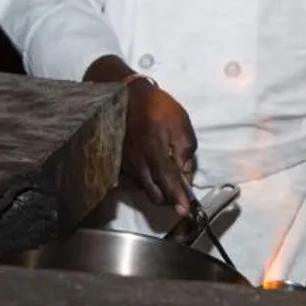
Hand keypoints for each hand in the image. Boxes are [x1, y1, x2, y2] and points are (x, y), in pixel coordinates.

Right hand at [122, 77, 196, 214]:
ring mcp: (127, 164)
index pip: (168, 183)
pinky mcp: (120, 161)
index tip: (185, 211)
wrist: (126, 94)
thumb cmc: (158, 106)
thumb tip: (185, 172)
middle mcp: (138, 163)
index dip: (177, 199)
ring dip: (157, 190)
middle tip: (180, 196)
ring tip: (167, 180)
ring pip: (144, 188)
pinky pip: (135, 179)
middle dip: (168, 200)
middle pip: (154, 194)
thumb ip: (184, 149)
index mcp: (155, 152)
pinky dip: (146, 180)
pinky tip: (152, 169)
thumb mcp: (180, 122)